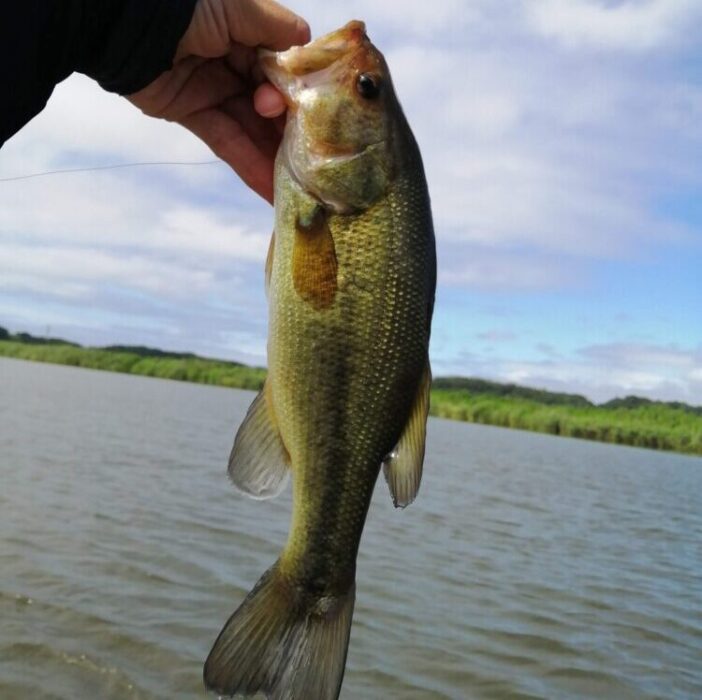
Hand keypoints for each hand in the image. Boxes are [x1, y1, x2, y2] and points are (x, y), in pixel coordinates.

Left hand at [128, 0, 309, 202]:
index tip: (320, 119)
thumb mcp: (238, 7)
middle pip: (271, 104)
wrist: (125, 19)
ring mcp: (213, 90)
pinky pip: (225, 140)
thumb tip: (309, 43)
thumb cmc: (187, 6)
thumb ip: (276, 27)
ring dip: (274, 158)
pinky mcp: (191, 113)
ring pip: (251, 128)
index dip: (300, 95)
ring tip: (301, 187)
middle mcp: (234, 62)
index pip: (283, 71)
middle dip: (291, 132)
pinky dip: (247, 164)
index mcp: (247, 33)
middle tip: (314, 160)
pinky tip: (271, 190)